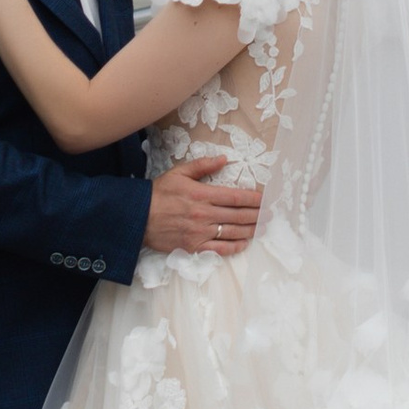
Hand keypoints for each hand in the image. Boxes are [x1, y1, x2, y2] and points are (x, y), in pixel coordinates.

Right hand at [144, 155, 261, 260]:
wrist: (137, 217)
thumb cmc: (159, 193)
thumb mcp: (179, 173)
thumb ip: (202, 165)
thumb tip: (224, 159)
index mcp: (202, 194)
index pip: (236, 197)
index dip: (254, 199)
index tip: (266, 199)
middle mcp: (204, 214)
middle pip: (239, 215)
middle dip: (257, 215)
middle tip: (270, 214)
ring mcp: (200, 233)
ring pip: (233, 232)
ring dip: (251, 230)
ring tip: (262, 227)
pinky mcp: (194, 247)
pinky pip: (219, 249)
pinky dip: (234, 246)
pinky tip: (244, 243)